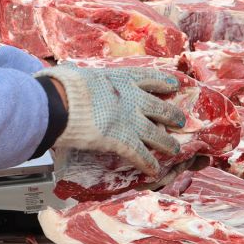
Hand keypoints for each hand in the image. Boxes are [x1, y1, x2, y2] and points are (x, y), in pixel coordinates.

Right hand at [37, 65, 186, 174]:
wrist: (62, 102)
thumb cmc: (64, 86)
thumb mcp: (79, 74)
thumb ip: (83, 79)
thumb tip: (67, 73)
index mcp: (121, 79)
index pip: (148, 78)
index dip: (163, 81)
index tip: (174, 83)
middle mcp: (131, 98)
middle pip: (159, 107)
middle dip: (171, 114)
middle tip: (180, 120)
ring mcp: (130, 120)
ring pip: (156, 133)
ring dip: (167, 143)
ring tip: (176, 149)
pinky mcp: (123, 140)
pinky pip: (140, 154)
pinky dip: (148, 163)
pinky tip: (154, 170)